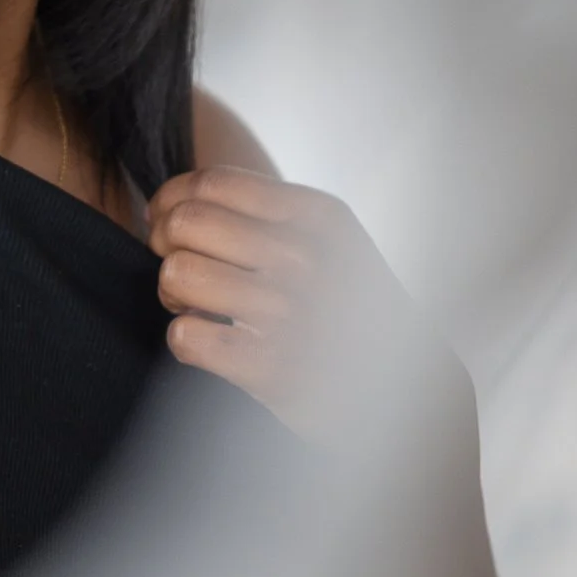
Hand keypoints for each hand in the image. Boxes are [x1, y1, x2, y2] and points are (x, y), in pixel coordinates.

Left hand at [147, 168, 459, 435]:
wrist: (411, 393)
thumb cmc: (351, 310)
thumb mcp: (330, 243)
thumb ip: (266, 216)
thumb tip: (175, 204)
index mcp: (317, 216)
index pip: (209, 184)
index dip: (170, 201)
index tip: (164, 222)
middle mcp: (304, 256)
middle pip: (184, 224)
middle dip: (165, 246)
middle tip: (182, 271)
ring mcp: (289, 312)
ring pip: (177, 275)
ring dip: (173, 295)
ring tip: (199, 309)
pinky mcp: (271, 368)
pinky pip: (185, 336)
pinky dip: (186, 341)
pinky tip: (213, 345)